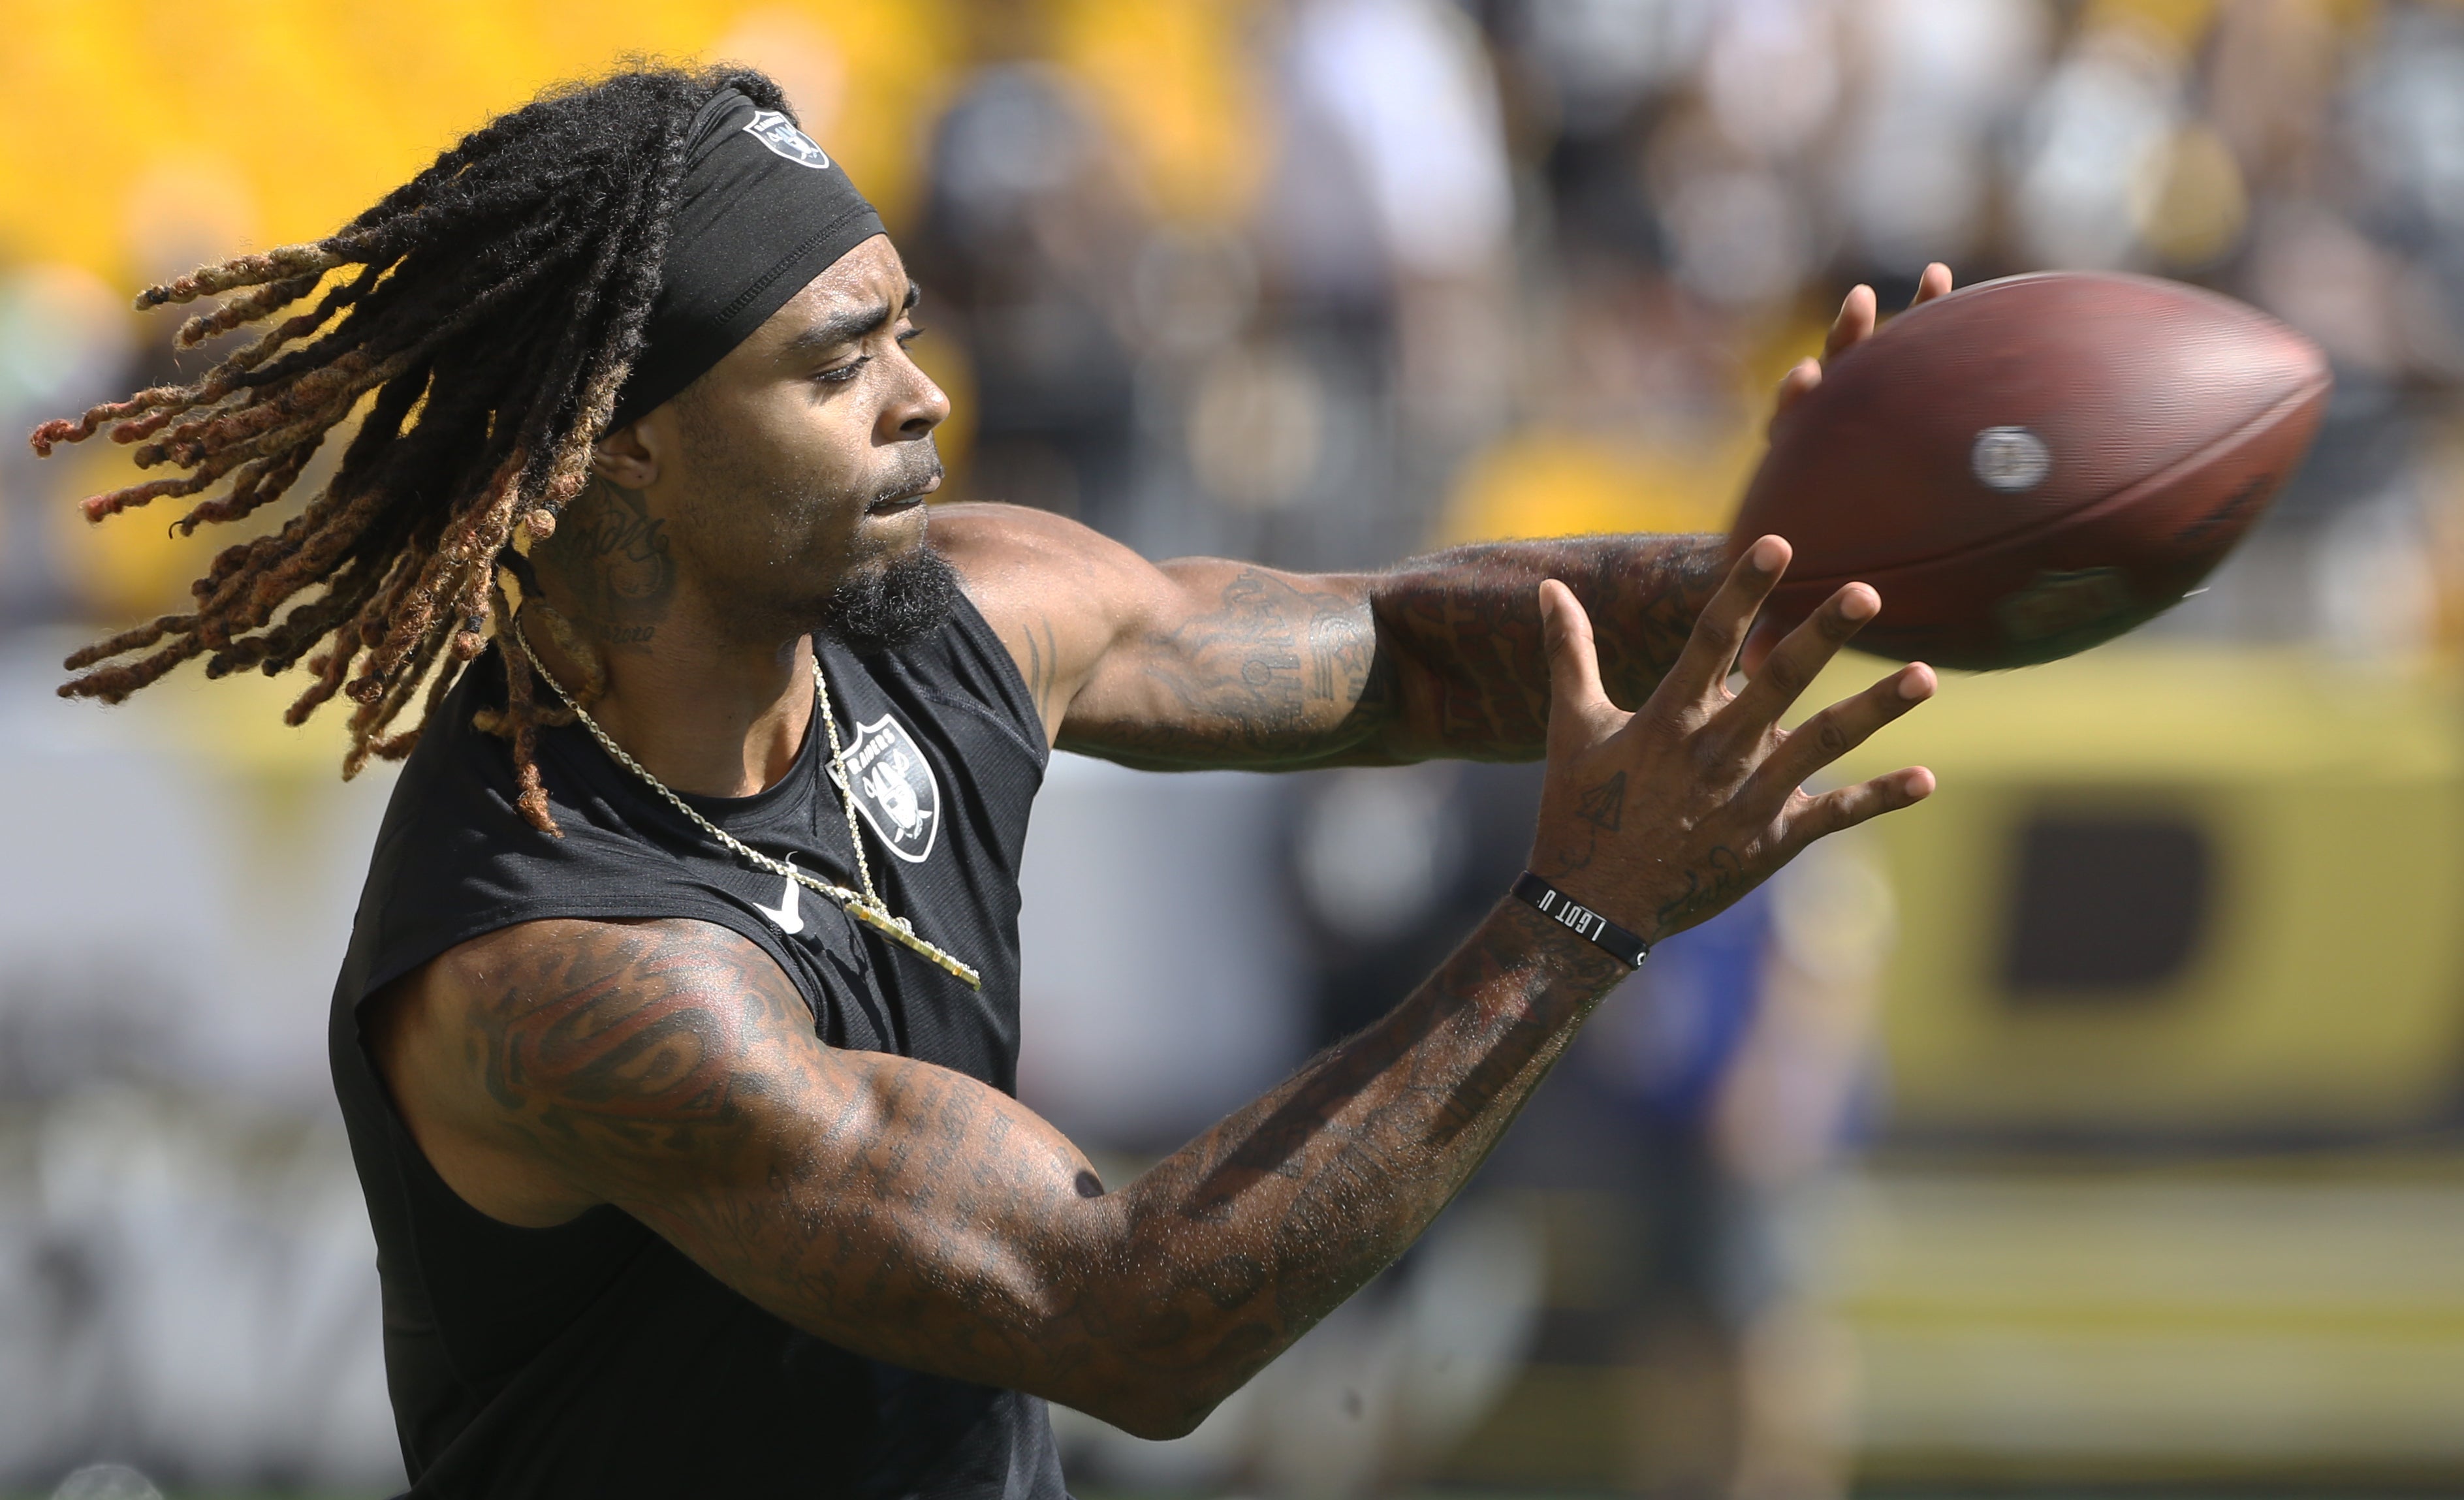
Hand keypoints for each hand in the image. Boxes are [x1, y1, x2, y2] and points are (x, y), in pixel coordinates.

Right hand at [1526, 537, 1934, 946]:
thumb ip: (1570, 653)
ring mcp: (1749, 798)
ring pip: (1822, 743)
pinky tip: (1927, 779)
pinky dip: (1881, 798)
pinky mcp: (1771, 841)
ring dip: (1876, 709)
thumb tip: (1550, 586)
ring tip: (1926, 676)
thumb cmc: (1579, 808)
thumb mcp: (1571, 726)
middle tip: (1868, 592)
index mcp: (1670, 717)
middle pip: (1779, 681)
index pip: (1712, 639)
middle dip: (1823, 635)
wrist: (1592, 906)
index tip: (1779, 544)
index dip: (1745, 590)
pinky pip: (1834, 815)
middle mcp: (1717, 751)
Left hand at [1744, 262, 1952, 672]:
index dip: (1796, 405)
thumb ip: (1774, 632)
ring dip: (1912, 321)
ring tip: (1937, 275)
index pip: (1789, 430)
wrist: (1810, 571)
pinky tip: (2011, 318)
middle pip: (1837, 382)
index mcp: (1797, 477)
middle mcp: (1831, 442)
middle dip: (1850, 342)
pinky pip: (1940, 386)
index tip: (1806, 383)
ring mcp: (1872, 427)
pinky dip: (1964, 353)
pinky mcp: (1912, 430)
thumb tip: (1754, 668)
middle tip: (1863, 303)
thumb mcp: (1787, 612)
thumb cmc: (1798, 595)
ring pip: (1889, 368)